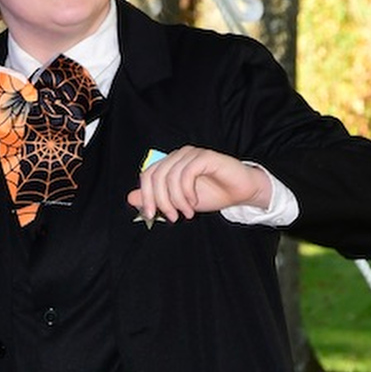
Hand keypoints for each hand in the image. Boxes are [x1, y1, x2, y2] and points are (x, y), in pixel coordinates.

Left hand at [127, 146, 269, 223]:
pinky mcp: (205, 157)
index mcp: (170, 164)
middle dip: (161, 201)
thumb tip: (131, 198)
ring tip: (187, 212)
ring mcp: (192, 154)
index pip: (147, 175)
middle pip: (156, 176)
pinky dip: (187, 191)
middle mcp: (178, 156)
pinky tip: (194, 201)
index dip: (146, 196)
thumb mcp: (179, 202)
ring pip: (171, 176)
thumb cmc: (212, 194)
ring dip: (177, 200)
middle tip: (173, 217)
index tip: (151, 215)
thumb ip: (157, 198)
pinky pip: (187, 173)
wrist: (240, 192)